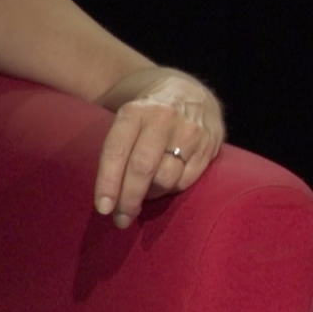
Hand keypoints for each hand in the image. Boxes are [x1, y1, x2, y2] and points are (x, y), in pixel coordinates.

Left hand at [94, 67, 225, 227]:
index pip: (117, 151)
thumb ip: (118, 151)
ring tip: (144, 195)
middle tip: (121, 218)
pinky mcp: (209, 144)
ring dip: (151, 195)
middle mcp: (163, 118)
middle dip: (129, 199)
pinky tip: (164, 186)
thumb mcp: (126, 121)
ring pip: (166, 178)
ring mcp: (190, 131)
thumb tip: (109, 199)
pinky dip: (172, 189)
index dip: (108, 182)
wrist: (188, 93)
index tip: (103, 208)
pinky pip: (187, 180)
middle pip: (143, 168)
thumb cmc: (147, 117)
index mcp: (135, 111)